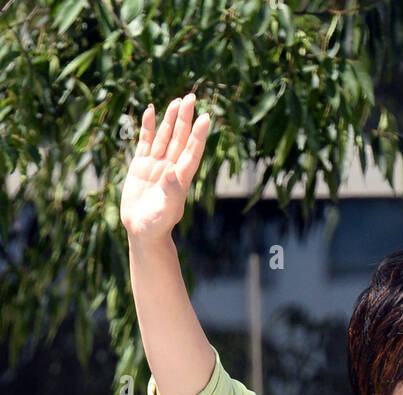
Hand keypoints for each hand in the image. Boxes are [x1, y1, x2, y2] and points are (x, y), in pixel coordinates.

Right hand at [120, 93, 209, 244]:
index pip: (192, 152)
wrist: (142, 232)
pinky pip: (146, 141)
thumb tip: (172, 171)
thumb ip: (171, 191)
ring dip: (171, 119)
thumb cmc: (157, 225)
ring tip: (178, 101)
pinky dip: (149, 126)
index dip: (199, 135)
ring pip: (165, 136)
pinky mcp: (141, 165)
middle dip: (186, 119)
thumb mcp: (165, 211)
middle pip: (180, 138)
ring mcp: (156, 164)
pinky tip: (151, 110)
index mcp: (181, 178)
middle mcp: (171, 167)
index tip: (205, 118)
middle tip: (191, 97)